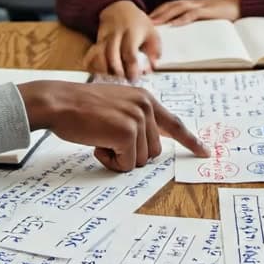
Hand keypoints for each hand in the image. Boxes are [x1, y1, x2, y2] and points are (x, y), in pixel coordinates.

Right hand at [19, 80, 209, 171]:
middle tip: (106, 141)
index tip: (205, 152)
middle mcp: (146, 106)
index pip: (174, 123)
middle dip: (129, 154)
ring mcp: (138, 118)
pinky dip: (110, 162)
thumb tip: (147, 148)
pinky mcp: (128, 132)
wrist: (58, 101)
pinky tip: (96, 144)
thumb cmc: (79, 108)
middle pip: (152, 152)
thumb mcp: (114, 107)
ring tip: (99, 139)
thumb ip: (134, 120)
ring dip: (118, 158)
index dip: (190, 140)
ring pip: (139, 160)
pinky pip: (125, 164)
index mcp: (145, 99)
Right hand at [85, 0, 160, 80]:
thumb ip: (155, 50)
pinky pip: (91, 54)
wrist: (118, 8)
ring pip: (99, 56)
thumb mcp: (151, 32)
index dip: (131, 69)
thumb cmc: (137, 23)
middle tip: (123, 80)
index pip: (130, 54)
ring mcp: (104, 38)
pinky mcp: (96, 40)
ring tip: (111, 77)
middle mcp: (116, 35)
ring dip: (104, 70)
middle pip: (112, 56)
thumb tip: (153, 66)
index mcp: (131, 34)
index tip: (134, 79)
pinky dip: (92, 64)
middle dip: (117, 72)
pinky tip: (97, 72)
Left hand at [148, 0, 239, 25]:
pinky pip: (192, 14)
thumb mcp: (207, 17)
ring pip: (177, 8)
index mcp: (192, 4)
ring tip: (154, 23)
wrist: (241, 3)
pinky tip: (174, 24)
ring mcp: (200, 6)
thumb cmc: (225, 11)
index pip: (170, 6)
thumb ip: (196, 21)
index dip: (158, 12)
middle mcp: (193, 3)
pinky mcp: (208, 10)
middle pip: (169, 5)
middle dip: (156, 13)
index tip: (146, 20)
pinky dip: (182, 19)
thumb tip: (183, 31)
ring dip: (164, 15)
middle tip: (143, 22)